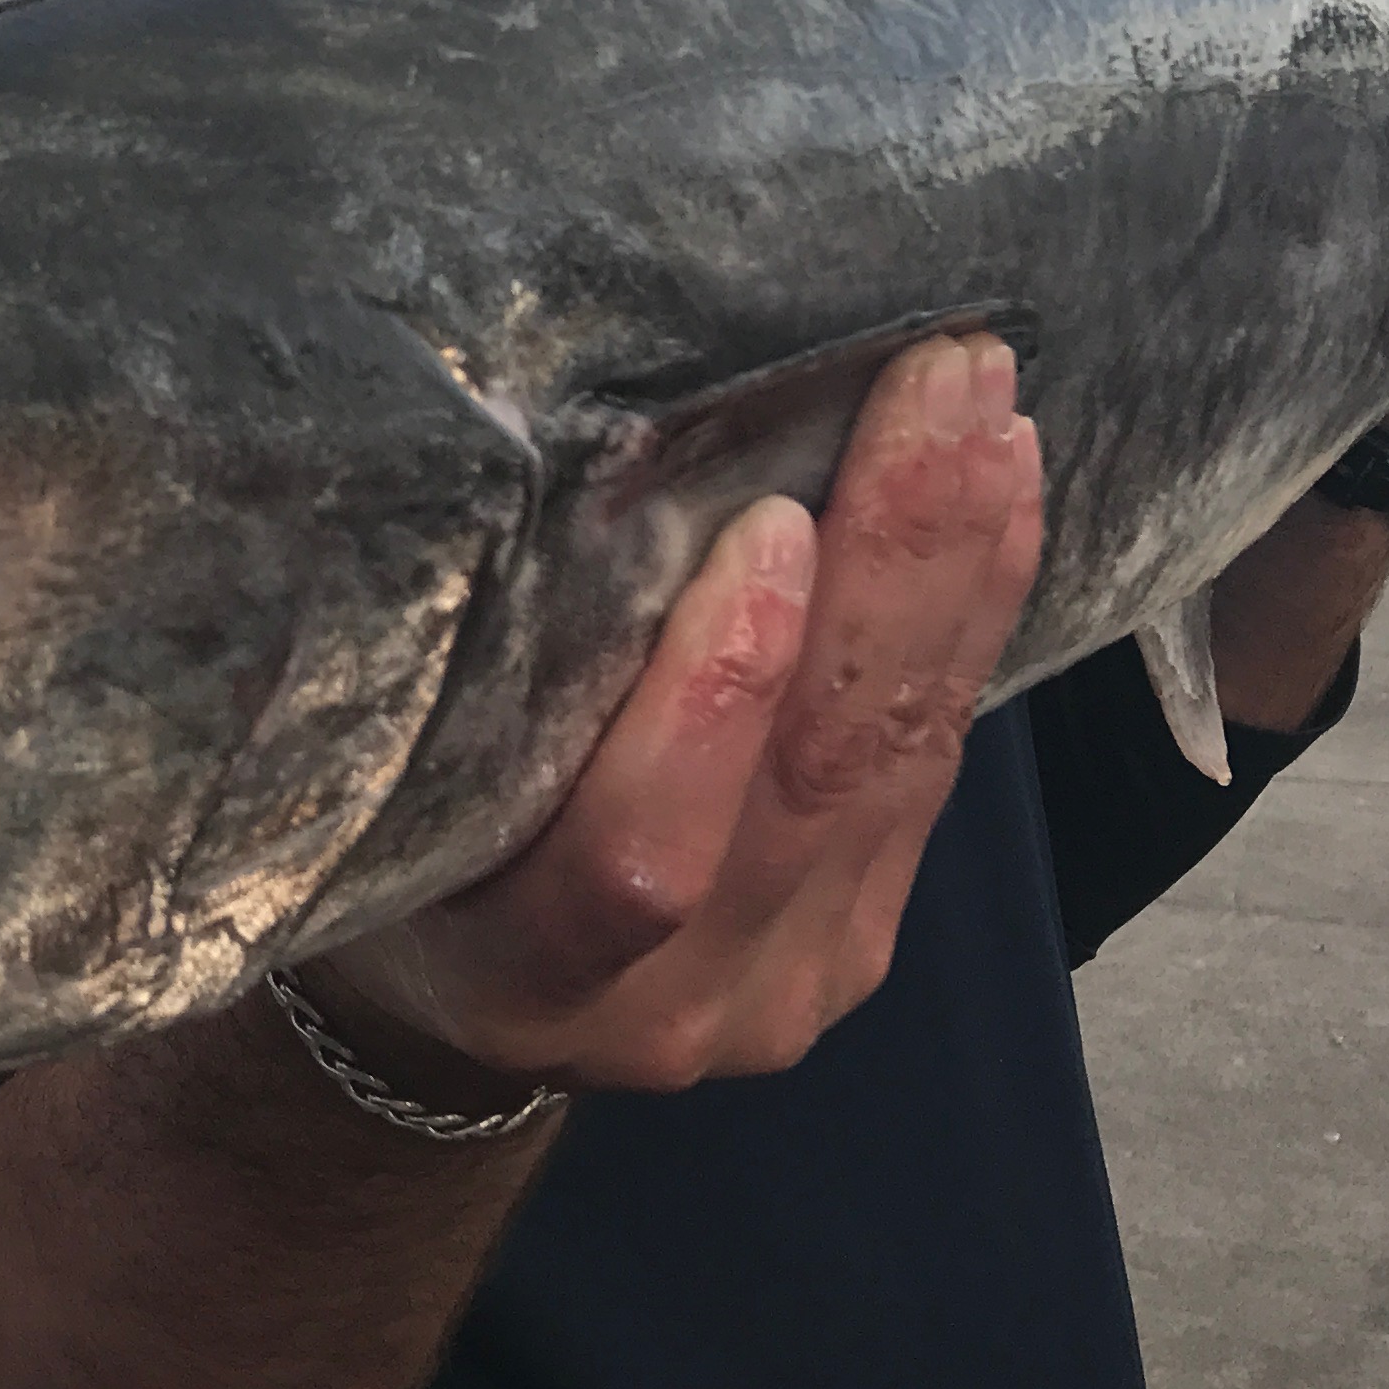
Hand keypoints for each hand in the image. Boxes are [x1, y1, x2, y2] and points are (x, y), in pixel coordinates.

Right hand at [300, 334, 1042, 1096]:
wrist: (464, 1005)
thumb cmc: (393, 840)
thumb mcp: (391, 781)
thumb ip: (481, 676)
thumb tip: (562, 454)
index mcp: (522, 971)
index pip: (636, 858)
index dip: (716, 700)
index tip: (771, 525)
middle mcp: (671, 1006)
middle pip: (812, 781)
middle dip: (892, 565)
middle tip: (939, 382)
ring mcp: (785, 986)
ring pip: (895, 766)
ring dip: (955, 573)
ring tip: (984, 412)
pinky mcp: (856, 950)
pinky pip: (930, 773)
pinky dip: (968, 625)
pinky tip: (997, 503)